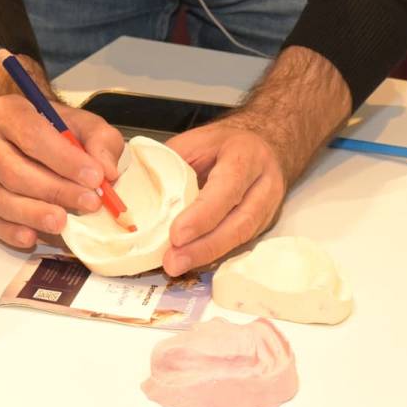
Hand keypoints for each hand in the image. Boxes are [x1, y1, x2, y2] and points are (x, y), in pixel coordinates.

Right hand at [0, 54, 124, 248]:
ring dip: (34, 213)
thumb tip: (105, 171)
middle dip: (54, 189)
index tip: (94, 177)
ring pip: (0, 197)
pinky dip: (11, 231)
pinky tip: (31, 237)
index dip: (63, 158)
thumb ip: (101, 141)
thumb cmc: (61, 131)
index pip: (31, 133)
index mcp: (7, 112)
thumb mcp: (88, 126)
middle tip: (89, 203)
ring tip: (63, 222)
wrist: (38, 138)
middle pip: (12, 169)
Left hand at [159, 119, 287, 275]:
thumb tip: (138, 192)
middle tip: (173, 262)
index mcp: (245, 156)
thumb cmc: (221, 144)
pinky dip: (214, 255)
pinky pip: (240, 244)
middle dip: (204, 246)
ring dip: (208, 255)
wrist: (261, 145)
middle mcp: (264, 184)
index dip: (202, 214)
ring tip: (177, 265)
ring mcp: (268, 208)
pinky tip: (192, 262)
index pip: (227, 188)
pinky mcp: (263, 225)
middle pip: (240, 222)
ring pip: (242, 238)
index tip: (176, 235)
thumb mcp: (195, 142)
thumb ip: (172, 164)